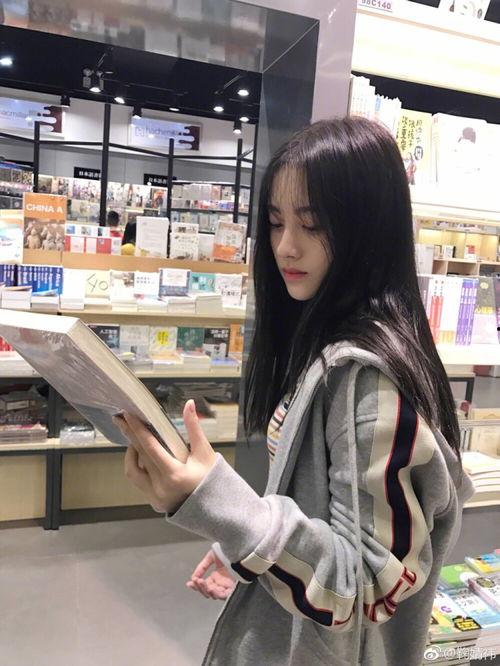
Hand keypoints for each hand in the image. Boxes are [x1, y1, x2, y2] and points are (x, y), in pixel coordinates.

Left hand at [116, 399, 216, 513]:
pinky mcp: (154, 502)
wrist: (215, 507)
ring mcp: (156, 497)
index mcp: (175, 475)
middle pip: (139, 456)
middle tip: (122, 420)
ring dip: (131, 453)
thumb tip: (189, 403)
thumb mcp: (204, 452)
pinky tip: (142, 456)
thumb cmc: (212, 478)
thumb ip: (194, 427)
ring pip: (133, 471)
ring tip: (134, 440)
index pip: (150, 448)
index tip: (128, 416)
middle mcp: (161, 488)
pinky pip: (139, 481)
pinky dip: (138, 466)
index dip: (138, 430)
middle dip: (130, 435)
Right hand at [187, 549, 235, 600]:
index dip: (196, 585)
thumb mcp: (212, 556)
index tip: (189, 583)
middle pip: (208, 591)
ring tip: (201, 583)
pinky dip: (216, 594)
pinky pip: (224, 595)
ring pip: (215, 595)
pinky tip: (210, 589)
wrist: (239, 548)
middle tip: (196, 581)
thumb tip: (193, 577)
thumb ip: (202, 567)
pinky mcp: (234, 588)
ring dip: (206, 591)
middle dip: (200, 587)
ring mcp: (227, 586)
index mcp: (217, 576)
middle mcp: (222, 582)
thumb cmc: (229, 550)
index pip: (205, 585)